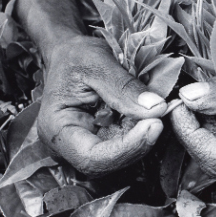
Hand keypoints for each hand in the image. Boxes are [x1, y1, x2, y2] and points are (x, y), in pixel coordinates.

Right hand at [37, 35, 166, 176]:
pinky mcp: (103, 140)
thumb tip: (156, 108)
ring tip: (152, 107)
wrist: (71, 54)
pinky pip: (126, 144)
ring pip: (121, 157)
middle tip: (159, 113)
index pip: (91, 158)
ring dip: (142, 135)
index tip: (153, 124)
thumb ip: (124, 87)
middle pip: (108, 162)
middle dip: (139, 142)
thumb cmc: (75, 56)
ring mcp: (86, 145)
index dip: (126, 148)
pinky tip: (145, 110)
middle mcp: (68, 146)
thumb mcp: (98, 64)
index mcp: (56, 130)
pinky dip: (141, 129)